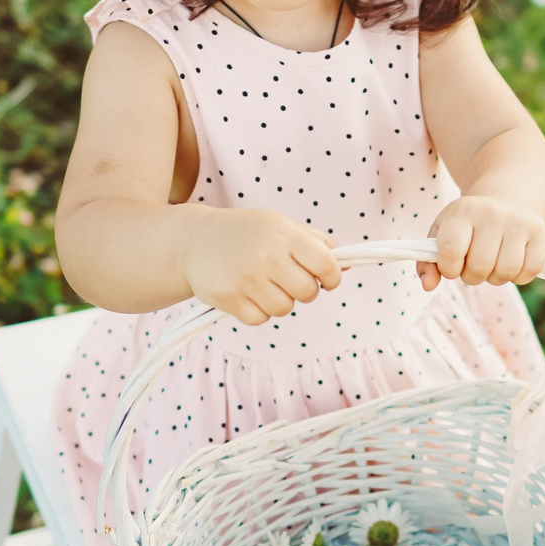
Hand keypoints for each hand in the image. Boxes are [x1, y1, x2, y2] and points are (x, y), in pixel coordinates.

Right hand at [182, 209, 342, 324]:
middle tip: (289, 280)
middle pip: (308, 292)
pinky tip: (246, 293)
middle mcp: (266, 256)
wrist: (195, 240)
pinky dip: (258, 312)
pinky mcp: (228, 298)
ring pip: (285, 308)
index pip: (326, 263)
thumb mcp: (281, 226)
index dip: (332, 276)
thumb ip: (316, 242)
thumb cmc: (248, 233)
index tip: (326, 278)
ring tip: (263, 284)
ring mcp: (246, 278)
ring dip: (279, 301)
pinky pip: (260, 319)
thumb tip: (348, 265)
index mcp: (285, 235)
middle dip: (304, 291)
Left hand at [421, 195, 544, 290]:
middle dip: (473, 276)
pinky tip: (513, 264)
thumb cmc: (468, 226)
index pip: (450, 252)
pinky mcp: (540, 232)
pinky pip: (531, 270)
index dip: (450, 268)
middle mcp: (491, 213)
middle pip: (480, 267)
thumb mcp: (443, 235)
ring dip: (496, 278)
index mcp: (461, 211)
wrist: (506, 201)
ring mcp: (518, 221)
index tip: (453, 265)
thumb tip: (428, 286)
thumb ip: (429, 262)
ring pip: (506, 272)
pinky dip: (520, 277)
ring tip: (493, 265)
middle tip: (474, 266)